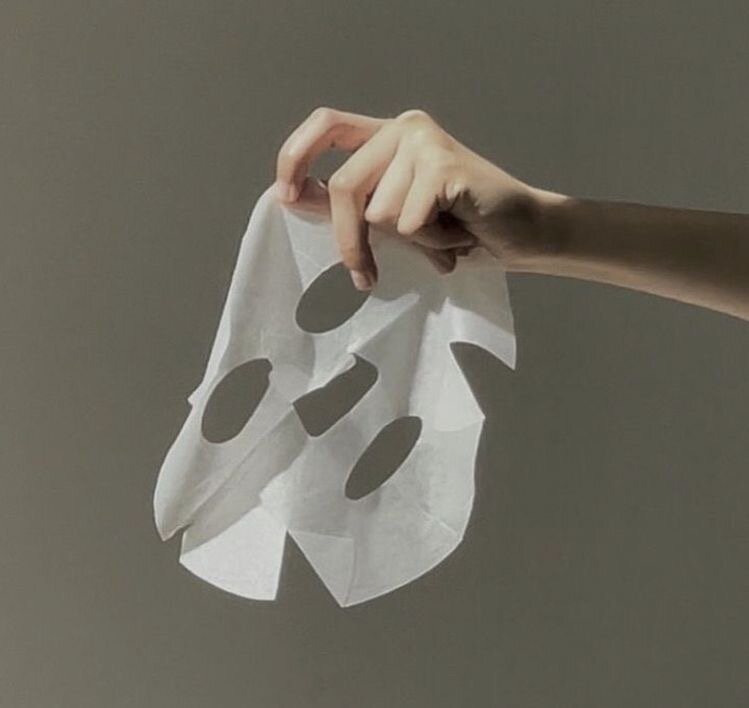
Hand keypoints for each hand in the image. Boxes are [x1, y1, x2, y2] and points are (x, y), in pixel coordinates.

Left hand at [274, 107, 556, 289]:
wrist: (521, 234)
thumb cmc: (458, 228)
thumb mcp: (393, 218)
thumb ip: (349, 205)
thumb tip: (292, 197)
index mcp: (388, 136)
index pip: (327, 125)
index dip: (296, 156)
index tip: (285, 196)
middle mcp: (404, 129)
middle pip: (345, 187)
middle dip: (351, 242)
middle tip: (366, 276)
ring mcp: (425, 142)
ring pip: (378, 212)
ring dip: (411, 242)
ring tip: (443, 235)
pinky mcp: (444, 165)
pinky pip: (409, 223)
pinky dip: (433, 243)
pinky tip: (458, 233)